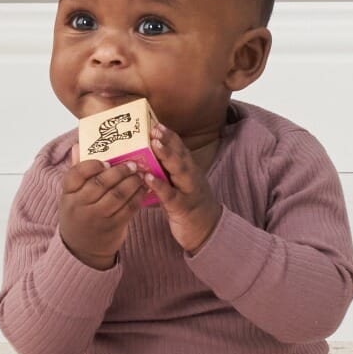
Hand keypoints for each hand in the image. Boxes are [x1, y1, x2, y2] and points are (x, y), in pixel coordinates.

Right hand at [59, 145, 146, 268]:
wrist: (81, 249)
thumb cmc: (79, 214)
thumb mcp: (72, 196)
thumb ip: (77, 172)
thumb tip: (78, 145)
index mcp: (68, 194)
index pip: (76, 174)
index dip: (92, 165)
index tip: (106, 161)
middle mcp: (80, 206)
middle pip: (101, 183)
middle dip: (119, 171)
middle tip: (132, 164)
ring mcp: (97, 218)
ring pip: (117, 195)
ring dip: (132, 182)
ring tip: (140, 174)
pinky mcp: (113, 227)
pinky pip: (128, 208)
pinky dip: (138, 197)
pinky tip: (143, 189)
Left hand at [140, 123, 222, 254]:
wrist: (208, 231)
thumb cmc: (189, 207)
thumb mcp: (179, 186)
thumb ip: (166, 174)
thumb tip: (144, 162)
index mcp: (189, 171)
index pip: (180, 149)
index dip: (169, 135)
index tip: (156, 122)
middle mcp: (191, 177)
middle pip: (181, 154)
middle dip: (168, 139)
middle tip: (154, 127)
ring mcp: (189, 191)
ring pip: (179, 170)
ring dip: (167, 155)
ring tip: (154, 143)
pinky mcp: (183, 208)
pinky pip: (171, 195)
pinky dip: (159, 186)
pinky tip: (148, 178)